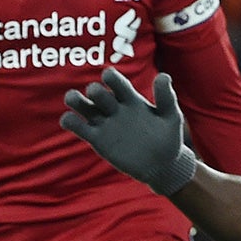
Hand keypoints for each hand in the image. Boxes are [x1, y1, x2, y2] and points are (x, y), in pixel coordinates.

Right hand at [61, 69, 196, 194]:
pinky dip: (69, 121)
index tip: (109, 78)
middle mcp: (114, 108)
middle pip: (96, 92)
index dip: (110, 76)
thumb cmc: (168, 138)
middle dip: (95, 92)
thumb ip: (166, 97)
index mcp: (130, 99)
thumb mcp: (171, 117)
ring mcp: (104, 123)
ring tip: (73, 100)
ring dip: (74, 99)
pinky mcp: (97, 139)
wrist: (162, 165)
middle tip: (102, 100)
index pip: (115, 81)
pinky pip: (77, 126)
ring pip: (81, 105)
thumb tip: (163, 75)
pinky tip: (71, 121)